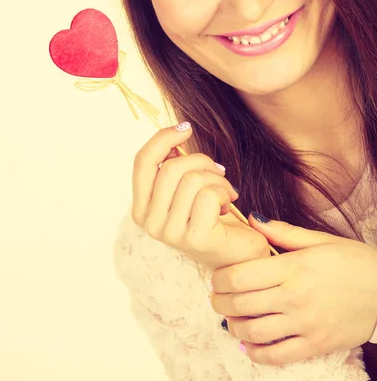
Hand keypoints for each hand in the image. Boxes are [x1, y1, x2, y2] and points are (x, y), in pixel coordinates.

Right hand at [131, 123, 269, 268]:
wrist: (238, 253)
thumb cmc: (212, 216)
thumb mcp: (187, 187)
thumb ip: (174, 163)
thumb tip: (176, 132)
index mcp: (142, 208)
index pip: (142, 162)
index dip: (163, 138)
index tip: (185, 128)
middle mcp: (150, 222)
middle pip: (170, 168)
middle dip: (200, 160)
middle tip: (218, 171)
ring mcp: (169, 233)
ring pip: (191, 179)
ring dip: (216, 178)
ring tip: (224, 190)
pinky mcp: (194, 238)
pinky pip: (208, 195)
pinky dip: (224, 191)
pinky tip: (228, 203)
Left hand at [210, 215, 376, 365]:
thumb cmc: (353, 261)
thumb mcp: (320, 240)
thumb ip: (283, 232)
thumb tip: (253, 220)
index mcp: (294, 268)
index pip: (241, 275)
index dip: (220, 279)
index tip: (215, 279)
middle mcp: (296, 297)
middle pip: (241, 304)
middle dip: (220, 303)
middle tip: (216, 299)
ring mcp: (305, 324)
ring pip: (254, 331)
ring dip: (233, 327)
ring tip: (229, 319)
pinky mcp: (316, 345)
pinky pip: (278, 355)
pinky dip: (256, 352)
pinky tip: (248, 343)